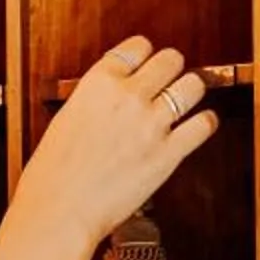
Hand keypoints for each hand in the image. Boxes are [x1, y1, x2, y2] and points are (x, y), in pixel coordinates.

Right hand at [8, 37, 219, 259]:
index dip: (146, 56)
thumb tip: (113, 96)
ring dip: (191, 91)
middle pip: (171, 59)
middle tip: (168, 84)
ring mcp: (151, 124)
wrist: (60, 211)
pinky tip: (198, 126)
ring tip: (186, 102)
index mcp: (99, 82)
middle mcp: (129, 96)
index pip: (139, 47)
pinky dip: (205, 123)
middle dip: (171, 70)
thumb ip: (95, 100)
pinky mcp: (168, 154)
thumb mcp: (67, 118)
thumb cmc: (53, 174)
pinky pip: (203, 125)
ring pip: (193, 85)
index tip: (146, 66)